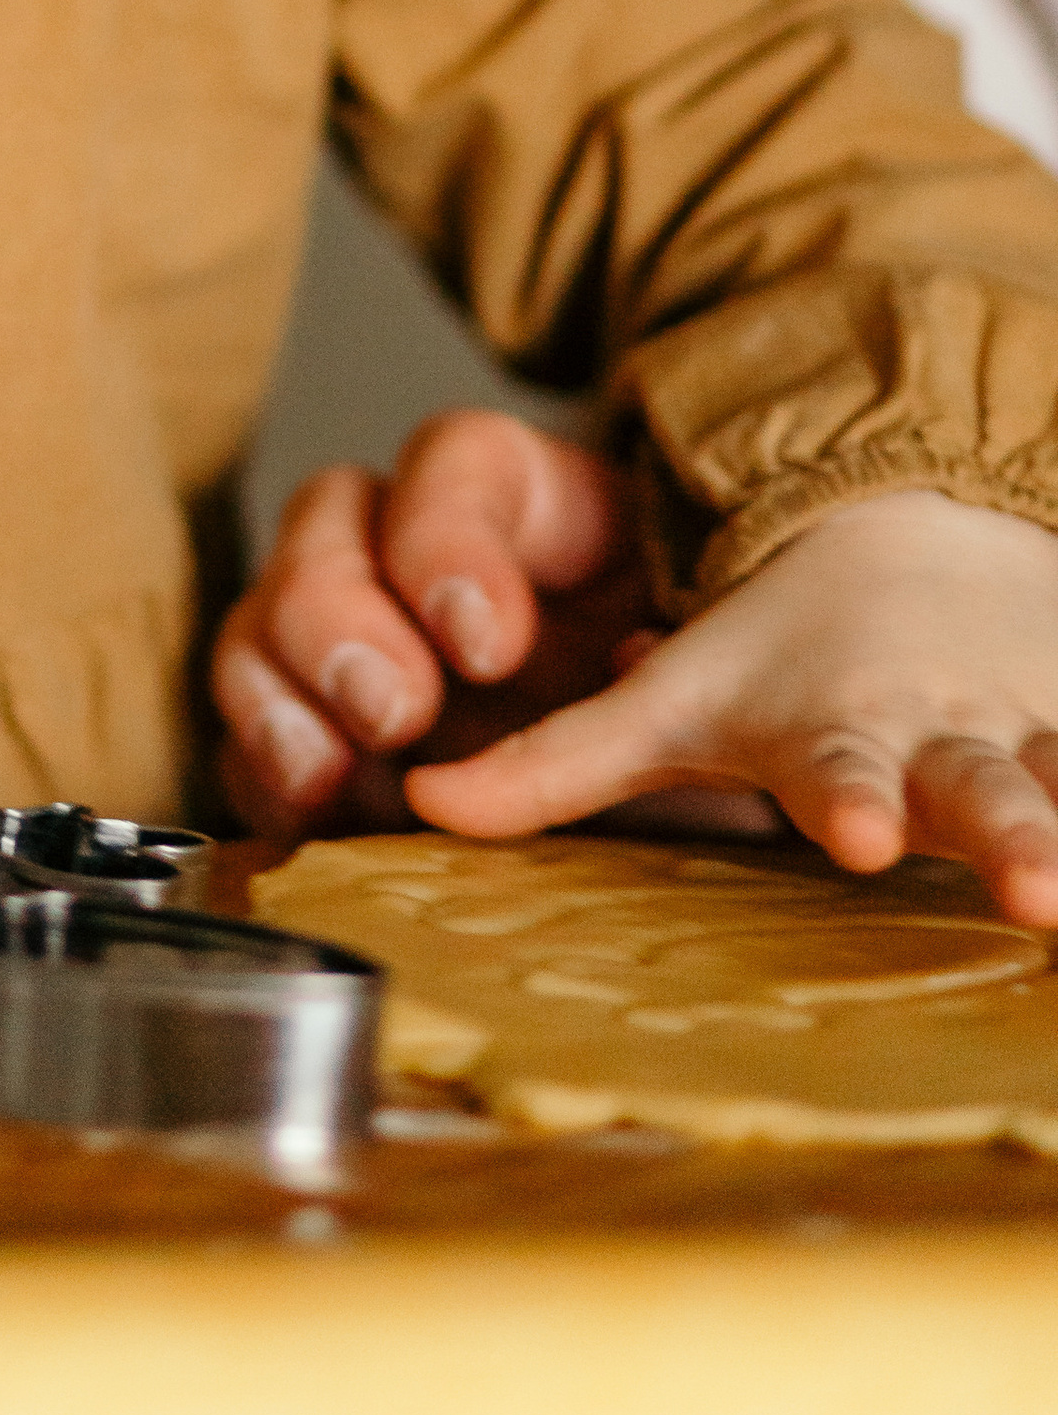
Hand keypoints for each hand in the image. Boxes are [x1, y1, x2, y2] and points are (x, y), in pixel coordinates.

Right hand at [215, 411, 693, 836]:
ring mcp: (353, 636)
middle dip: (340, 610)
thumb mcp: (726, 690)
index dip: (449, 535)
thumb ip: (709, 708)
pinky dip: (262, 771)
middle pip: (328, 517)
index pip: (458, 462)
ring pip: (261, 612)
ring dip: (278, 690)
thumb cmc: (710, 707)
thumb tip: (723, 722)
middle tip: (395, 709)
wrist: (685, 788)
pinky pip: (246, 730)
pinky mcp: (318, 730)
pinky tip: (307, 813)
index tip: (488, 638)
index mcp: (530, 508)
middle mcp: (419, 552)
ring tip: (326, 775)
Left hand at [411, 486, 1057, 927]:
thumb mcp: (669, 698)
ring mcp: (1035, 741)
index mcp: (839, 725)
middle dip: (1007, 832)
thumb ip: (552, 764)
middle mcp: (945, 735)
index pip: (838, 767)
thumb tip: (418, 804)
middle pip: (981, 788)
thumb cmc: (779, 649)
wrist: (916, 532)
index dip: (842, 794)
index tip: (848, 823)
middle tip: (1030, 882)